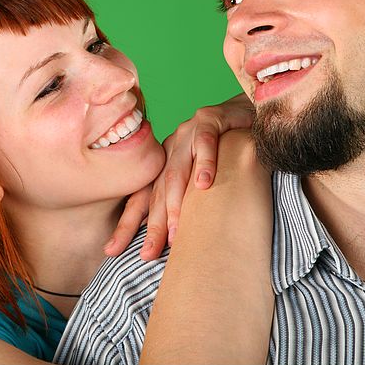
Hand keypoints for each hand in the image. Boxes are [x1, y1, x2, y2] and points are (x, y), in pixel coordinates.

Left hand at [129, 93, 253, 259]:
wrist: (253, 110)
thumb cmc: (232, 149)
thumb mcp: (207, 178)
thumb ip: (191, 203)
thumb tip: (177, 244)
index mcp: (166, 164)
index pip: (142, 198)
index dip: (127, 225)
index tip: (111, 251)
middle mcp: (171, 148)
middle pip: (157, 191)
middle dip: (152, 225)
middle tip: (148, 254)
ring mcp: (188, 132)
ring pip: (176, 171)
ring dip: (176, 202)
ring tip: (175, 230)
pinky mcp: (210, 119)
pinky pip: (205, 143)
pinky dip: (204, 163)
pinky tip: (203, 184)